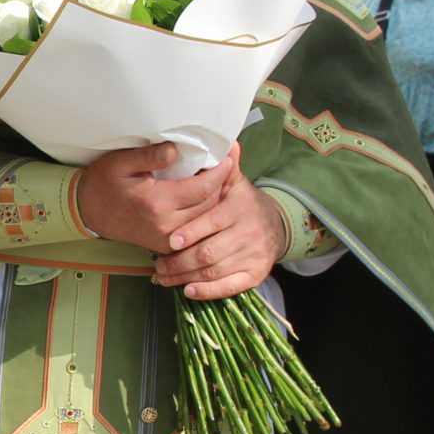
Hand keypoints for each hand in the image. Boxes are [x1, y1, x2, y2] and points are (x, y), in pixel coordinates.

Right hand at [75, 143, 236, 256]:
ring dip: (216, 199)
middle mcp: (166, 225)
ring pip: (206, 219)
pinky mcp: (166, 245)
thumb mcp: (121, 162)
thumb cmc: (104, 183)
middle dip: (222, 184)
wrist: (88, 212)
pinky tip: (205, 198)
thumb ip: (149, 156)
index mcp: (157, 203)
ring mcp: (167, 239)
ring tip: (219, 179)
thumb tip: (176, 149)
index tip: (229, 157)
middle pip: (210, 204)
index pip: (204, 188)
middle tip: (227, 165)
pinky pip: (195, 229)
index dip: (221, 172)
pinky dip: (204, 214)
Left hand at [150, 171, 283, 301]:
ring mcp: (253, 255)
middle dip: (180, 262)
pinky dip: (209, 291)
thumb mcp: (235, 183)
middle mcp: (248, 233)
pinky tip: (188, 291)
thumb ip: (224, 168)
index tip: (170, 241)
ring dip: (186, 277)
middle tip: (157, 266)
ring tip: (163, 277)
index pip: (212, 223)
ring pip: (215, 271)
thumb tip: (226, 142)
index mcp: (238, 209)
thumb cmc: (243, 203)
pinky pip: (231, 286)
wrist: (276, 225)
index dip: (191, 233)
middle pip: (210, 252)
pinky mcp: (256, 274)